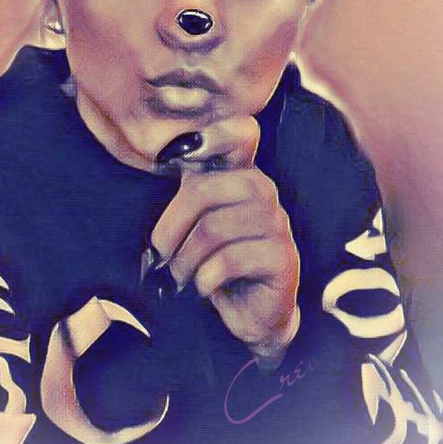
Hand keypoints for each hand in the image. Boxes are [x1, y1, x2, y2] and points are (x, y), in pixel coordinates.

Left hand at [150, 117, 299, 364]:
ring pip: (212, 229)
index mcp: (240, 173)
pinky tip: (202, 288)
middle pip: (203, 190)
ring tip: (179, 275)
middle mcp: (262, 190)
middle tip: (160, 255)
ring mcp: (277, 223)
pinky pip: (229, 261)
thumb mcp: (196, 220)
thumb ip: (188, 190)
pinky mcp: (282, 258)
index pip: (241, 132)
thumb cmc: (215, 260)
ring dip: (184, 260)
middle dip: (170, 227)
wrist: (250, 310)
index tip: (170, 158)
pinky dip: (204, 279)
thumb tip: (164, 158)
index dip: (212, 135)